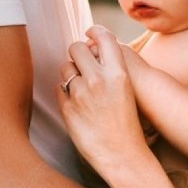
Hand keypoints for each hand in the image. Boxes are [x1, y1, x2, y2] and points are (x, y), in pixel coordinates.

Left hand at [56, 26, 149, 176]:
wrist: (124, 156)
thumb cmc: (128, 124)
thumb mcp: (126, 91)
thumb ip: (111, 69)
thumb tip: (90, 47)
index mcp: (118, 74)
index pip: (103, 36)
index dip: (95, 31)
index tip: (89, 33)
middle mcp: (98, 80)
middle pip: (76, 47)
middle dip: (77, 53)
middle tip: (82, 63)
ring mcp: (81, 95)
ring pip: (65, 68)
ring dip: (70, 73)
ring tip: (82, 88)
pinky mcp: (68, 109)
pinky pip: (59, 89)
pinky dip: (65, 94)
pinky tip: (77, 105)